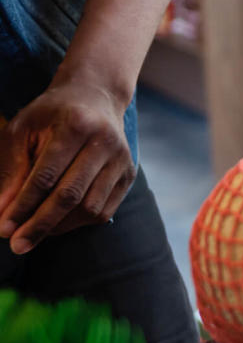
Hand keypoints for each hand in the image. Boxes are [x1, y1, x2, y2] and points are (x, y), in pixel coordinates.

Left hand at [0, 82, 134, 253]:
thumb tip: (2, 212)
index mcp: (75, 125)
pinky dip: (77, 223)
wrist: (95, 97)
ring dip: (58, 226)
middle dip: (40, 224)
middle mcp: (105, 142)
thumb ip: (11, 170)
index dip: (23, 205)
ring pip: (90, 208)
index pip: (46, 176)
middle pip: (70, 195)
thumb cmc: (50, 114)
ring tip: (33, 232)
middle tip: (17, 245)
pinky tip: (57, 224)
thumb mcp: (22, 131)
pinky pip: (104, 211)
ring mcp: (122, 160)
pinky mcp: (129, 174)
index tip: (2, 228)